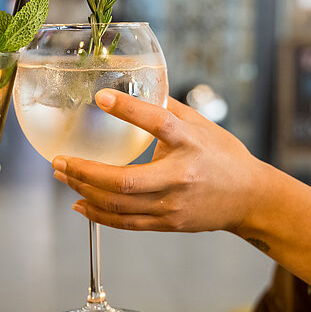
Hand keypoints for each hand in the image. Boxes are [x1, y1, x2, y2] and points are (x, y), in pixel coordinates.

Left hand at [53, 89, 310, 285]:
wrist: (250, 198)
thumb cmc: (224, 156)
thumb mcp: (203, 125)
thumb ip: (169, 109)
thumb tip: (134, 88)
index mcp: (191, 143)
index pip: (158, 122)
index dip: (129, 109)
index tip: (101, 97)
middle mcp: (180, 176)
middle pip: (125, 181)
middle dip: (85, 171)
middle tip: (59, 160)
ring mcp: (173, 205)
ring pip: (120, 205)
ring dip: (85, 191)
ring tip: (63, 176)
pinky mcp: (169, 223)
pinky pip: (126, 223)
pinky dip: (99, 215)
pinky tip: (80, 203)